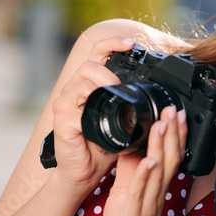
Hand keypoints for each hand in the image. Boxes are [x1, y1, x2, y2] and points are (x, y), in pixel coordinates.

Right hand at [50, 36, 136, 190]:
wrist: (86, 172)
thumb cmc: (103, 146)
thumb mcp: (123, 120)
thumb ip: (130, 103)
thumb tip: (154, 92)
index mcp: (89, 86)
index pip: (97, 54)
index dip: (112, 43)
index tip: (132, 44)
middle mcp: (74, 91)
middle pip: (88, 65)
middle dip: (109, 73)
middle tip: (122, 86)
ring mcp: (65, 105)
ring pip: (82, 82)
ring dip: (102, 87)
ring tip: (114, 101)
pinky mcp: (61, 121)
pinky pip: (74, 109)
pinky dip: (90, 112)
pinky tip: (100, 122)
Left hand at [103, 105, 188, 215]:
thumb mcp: (126, 194)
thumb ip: (130, 171)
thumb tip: (131, 146)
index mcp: (155, 188)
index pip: (169, 156)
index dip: (175, 134)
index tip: (176, 112)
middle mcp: (156, 195)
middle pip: (170, 159)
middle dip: (173, 133)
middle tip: (174, 110)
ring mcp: (147, 207)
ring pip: (158, 173)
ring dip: (162, 148)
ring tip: (163, 125)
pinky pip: (140, 196)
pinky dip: (145, 178)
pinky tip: (149, 162)